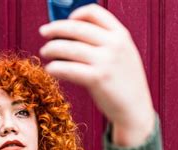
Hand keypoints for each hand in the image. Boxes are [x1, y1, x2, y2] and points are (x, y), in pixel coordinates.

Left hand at [38, 4, 154, 146]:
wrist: (135, 109)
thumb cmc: (124, 83)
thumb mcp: (123, 54)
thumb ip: (105, 42)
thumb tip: (72, 32)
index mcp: (121, 35)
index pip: (95, 12)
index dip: (76, 14)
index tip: (65, 21)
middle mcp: (114, 45)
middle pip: (77, 28)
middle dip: (55, 28)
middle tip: (43, 32)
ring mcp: (106, 61)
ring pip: (69, 48)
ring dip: (52, 48)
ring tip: (45, 52)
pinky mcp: (96, 79)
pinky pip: (68, 69)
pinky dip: (55, 67)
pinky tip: (51, 69)